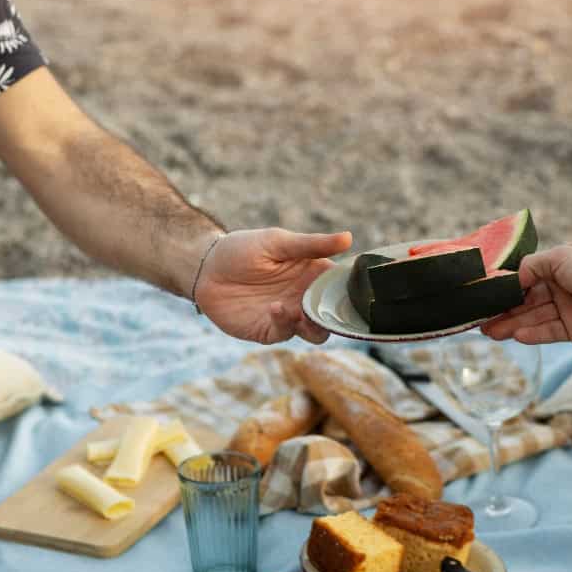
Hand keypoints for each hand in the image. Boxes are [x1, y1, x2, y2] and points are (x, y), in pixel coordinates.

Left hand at [195, 228, 351, 343]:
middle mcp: (305, 298)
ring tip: (306, 313)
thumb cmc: (242, 249)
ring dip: (317, 326)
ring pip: (317, 332)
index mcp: (314, 274)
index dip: (356, 290)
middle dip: (340, 317)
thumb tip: (348, 237)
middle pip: (335, 315)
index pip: (343, 286)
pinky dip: (286, 323)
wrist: (205, 268)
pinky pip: (286, 333)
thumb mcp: (279, 242)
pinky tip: (277, 307)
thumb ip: (312, 245)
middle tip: (337, 310)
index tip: (366, 291)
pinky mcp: (268, 330)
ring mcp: (289, 316)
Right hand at [482, 241, 571, 345]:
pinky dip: (532, 334)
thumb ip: (532, 266)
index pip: (525, 277)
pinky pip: (548, 332)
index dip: (506, 287)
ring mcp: (568, 310)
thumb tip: (512, 278)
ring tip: (489, 331)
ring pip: (534, 318)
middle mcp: (562, 287)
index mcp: (559, 266)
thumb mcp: (560, 257)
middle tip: (479, 320)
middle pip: (526, 301)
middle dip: (504, 310)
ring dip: (512, 324)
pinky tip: (515, 336)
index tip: (484, 296)